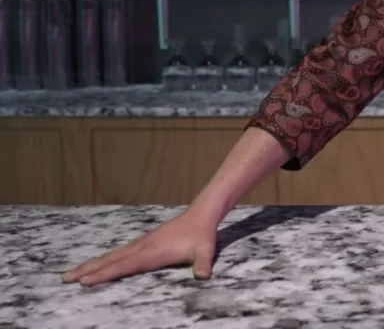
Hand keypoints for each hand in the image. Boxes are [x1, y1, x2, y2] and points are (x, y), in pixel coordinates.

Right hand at [61, 210, 217, 286]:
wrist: (201, 214)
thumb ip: (203, 264)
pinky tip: (99, 263)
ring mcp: (142, 243)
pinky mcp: (144, 241)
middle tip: (65, 278)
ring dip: (92, 264)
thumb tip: (204, 276)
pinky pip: (120, 252)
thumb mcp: (206, 250)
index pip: (125, 266)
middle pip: (111, 260)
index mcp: (153, 253)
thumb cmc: (202, 235)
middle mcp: (143, 247)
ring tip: (73, 273)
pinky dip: (106, 259)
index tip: (85, 281)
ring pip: (113, 255)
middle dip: (88, 270)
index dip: (105, 274)